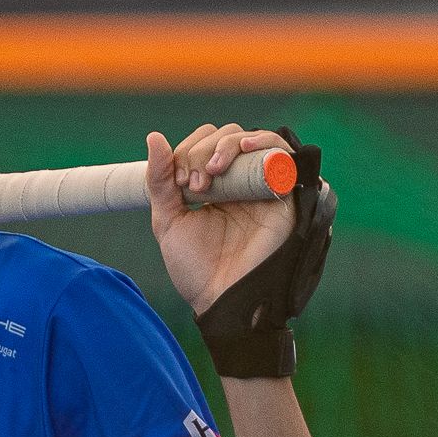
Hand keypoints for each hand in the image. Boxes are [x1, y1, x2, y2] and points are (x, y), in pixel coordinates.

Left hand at [147, 124, 295, 315]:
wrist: (221, 299)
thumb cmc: (195, 267)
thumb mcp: (167, 220)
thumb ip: (160, 180)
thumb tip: (154, 138)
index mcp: (213, 186)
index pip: (203, 143)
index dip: (188, 151)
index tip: (178, 183)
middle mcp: (239, 183)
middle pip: (225, 136)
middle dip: (203, 152)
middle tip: (196, 186)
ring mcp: (261, 187)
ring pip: (251, 140)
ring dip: (228, 144)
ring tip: (213, 169)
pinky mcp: (283, 196)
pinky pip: (282, 154)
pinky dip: (265, 142)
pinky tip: (245, 148)